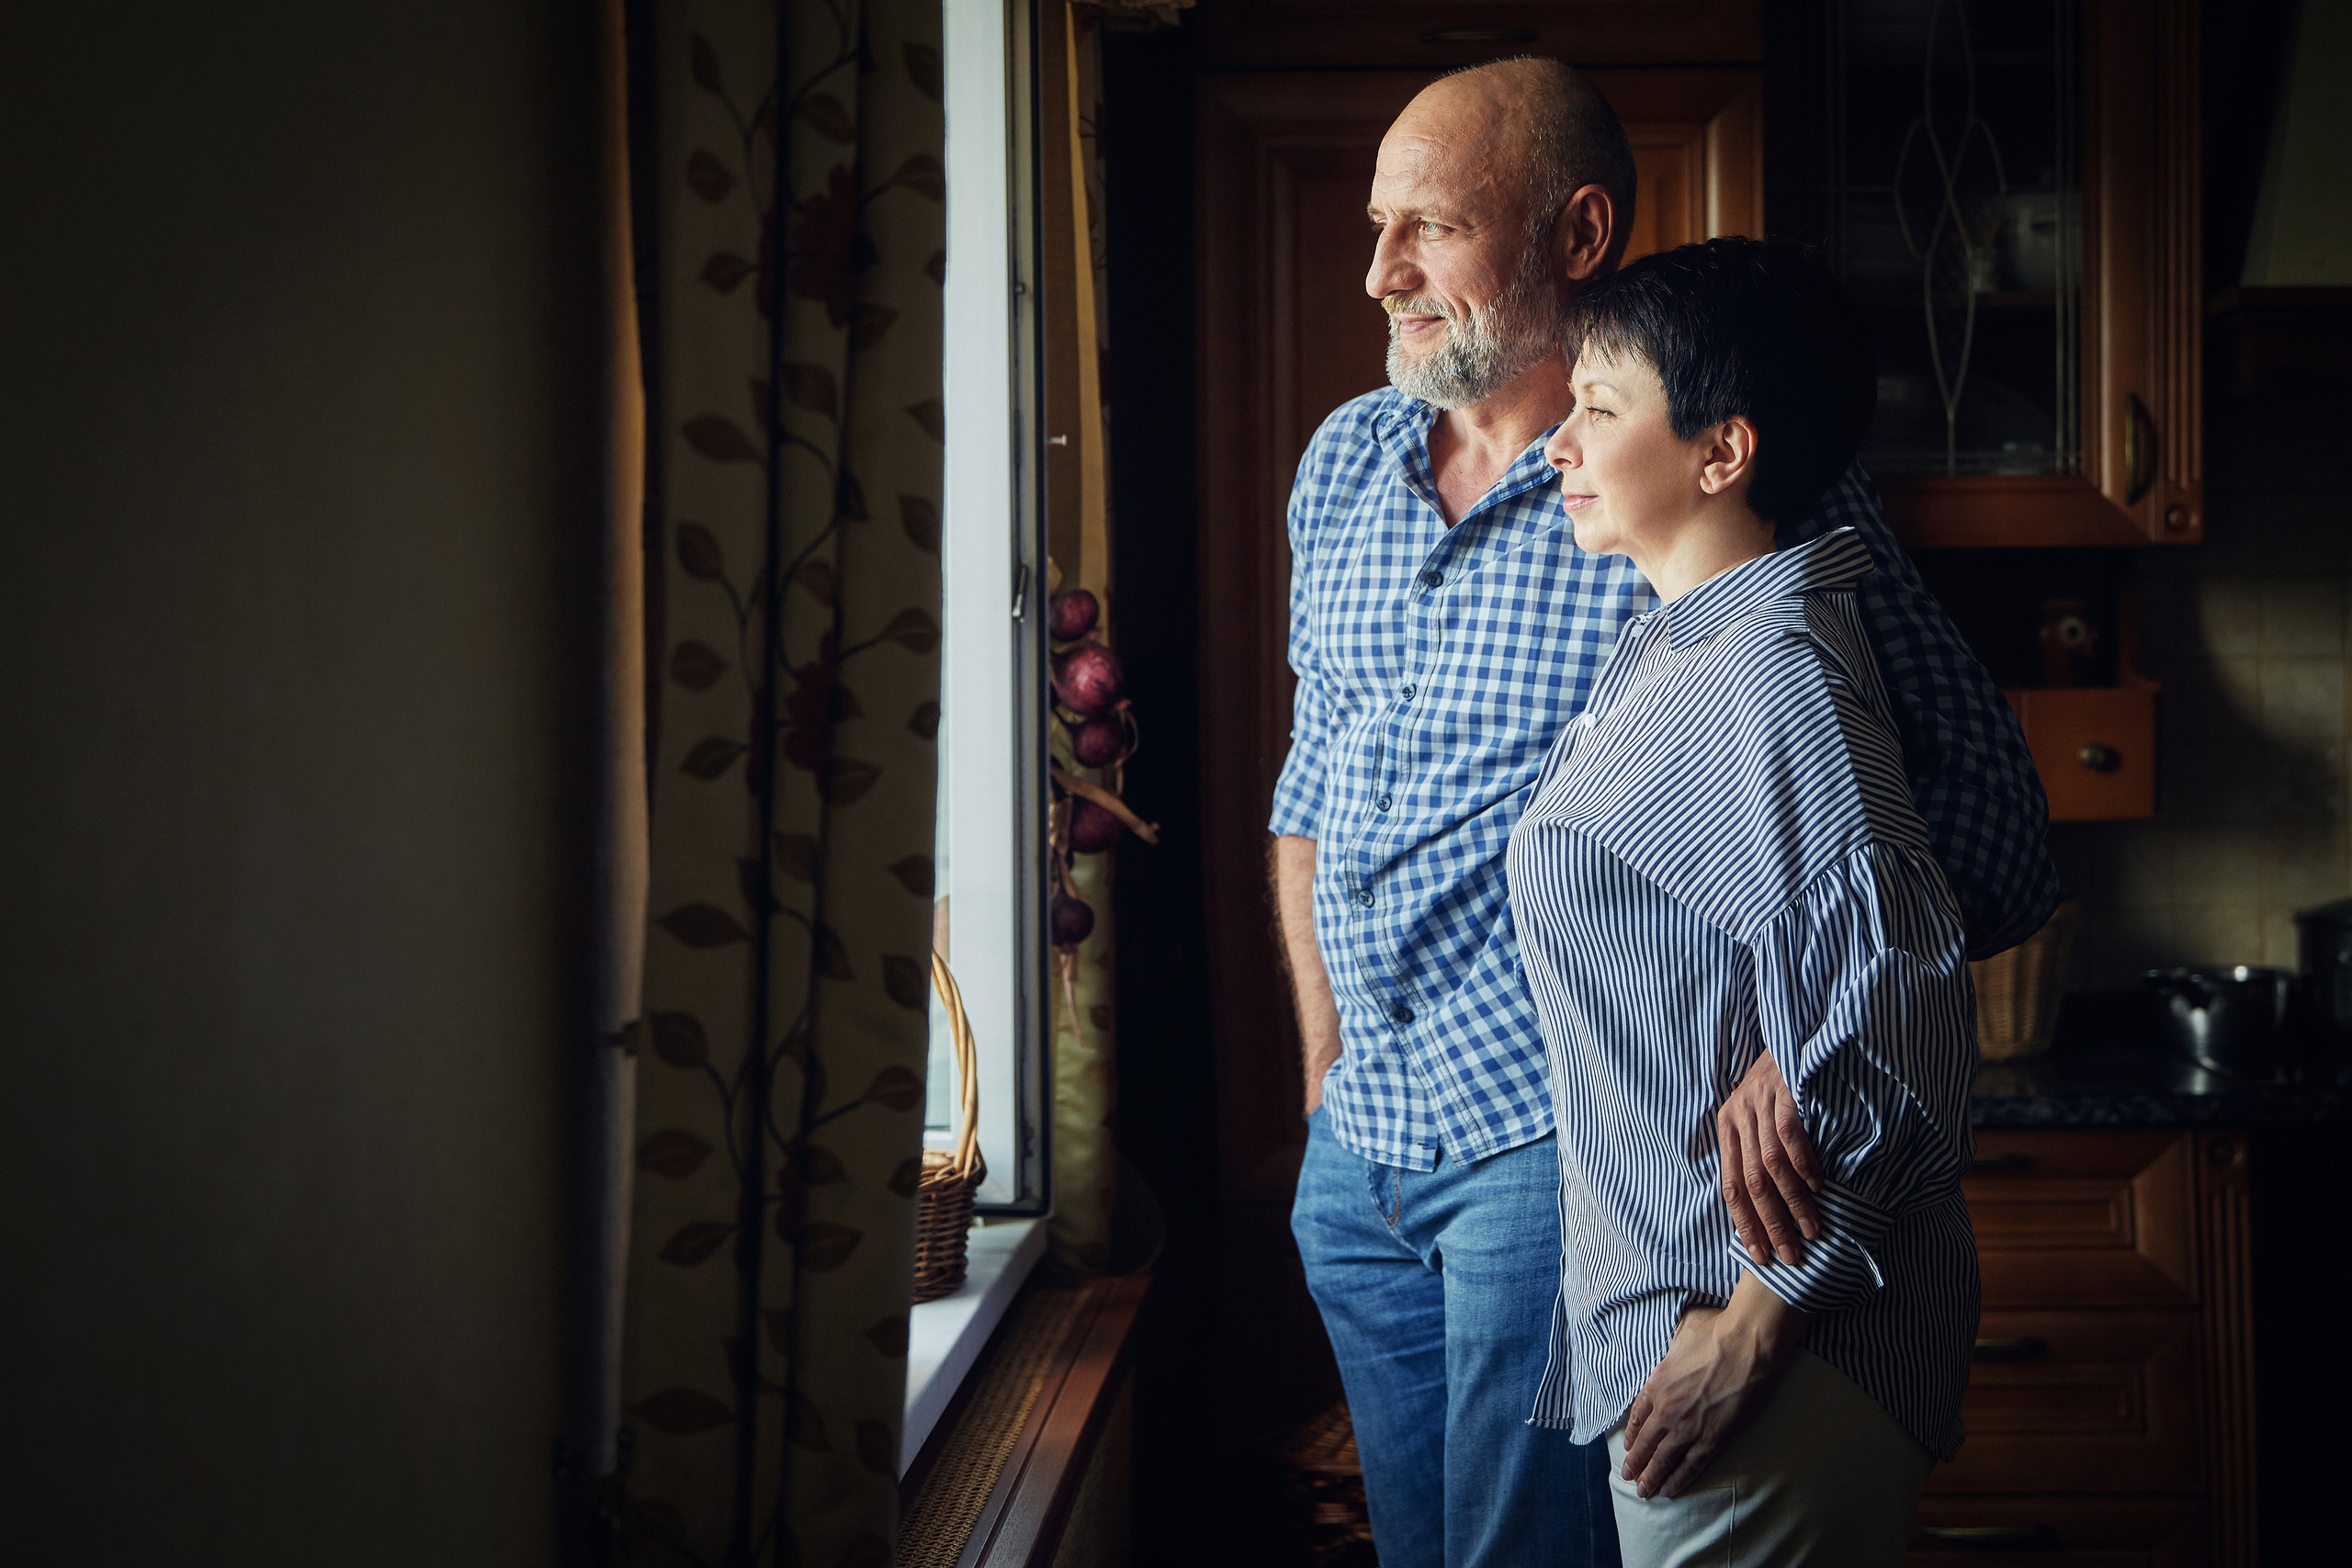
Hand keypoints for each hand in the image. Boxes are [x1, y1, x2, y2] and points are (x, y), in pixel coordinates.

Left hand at [1620, 1274, 1805, 1499]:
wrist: (1747, 1345)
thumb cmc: (1714, 1332)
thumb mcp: (1676, 1333)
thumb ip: (1667, 1347)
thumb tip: (1667, 1343)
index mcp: (1656, 1383)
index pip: (1636, 1416)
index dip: (1632, 1434)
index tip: (1628, 1446)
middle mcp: (1667, 1409)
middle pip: (1646, 1443)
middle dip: (1636, 1463)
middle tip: (1629, 1476)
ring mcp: (1689, 1428)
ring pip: (1664, 1460)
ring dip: (1652, 1477)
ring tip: (1643, 1492)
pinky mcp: (1713, 1440)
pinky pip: (1690, 1466)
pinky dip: (1678, 1480)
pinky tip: (1670, 1490)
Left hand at [1717, 1051, 1822, 1266]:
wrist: (1793, 1031)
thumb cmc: (1781, 1083)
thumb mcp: (1758, 1116)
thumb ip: (1756, 1152)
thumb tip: (1767, 1205)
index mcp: (1727, 1128)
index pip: (1729, 1187)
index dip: (1744, 1224)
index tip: (1759, 1255)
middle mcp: (1737, 1116)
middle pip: (1750, 1184)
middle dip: (1770, 1224)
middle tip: (1790, 1255)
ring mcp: (1759, 1103)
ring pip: (1770, 1165)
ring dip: (1793, 1203)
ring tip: (1811, 1230)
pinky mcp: (1782, 1091)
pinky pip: (1789, 1136)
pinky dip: (1803, 1164)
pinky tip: (1818, 1186)